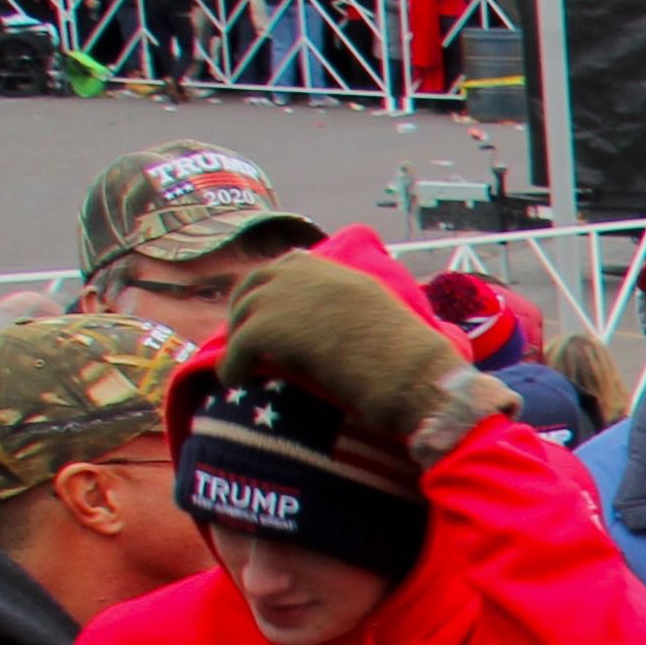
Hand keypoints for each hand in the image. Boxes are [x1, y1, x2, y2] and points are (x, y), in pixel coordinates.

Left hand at [219, 247, 500, 449]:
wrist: (412, 376)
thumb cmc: (413, 362)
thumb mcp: (384, 318)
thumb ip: (357, 311)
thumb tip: (349, 329)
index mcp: (340, 272)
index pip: (290, 264)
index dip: (273, 286)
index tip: (268, 308)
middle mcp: (308, 276)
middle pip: (256, 282)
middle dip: (244, 307)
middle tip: (242, 337)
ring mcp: (286, 298)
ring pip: (243, 313)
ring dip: (238, 338)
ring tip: (240, 364)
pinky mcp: (270, 327)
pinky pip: (238, 345)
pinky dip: (232, 364)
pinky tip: (235, 380)